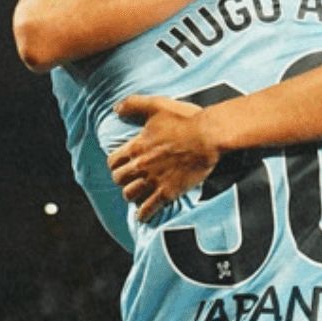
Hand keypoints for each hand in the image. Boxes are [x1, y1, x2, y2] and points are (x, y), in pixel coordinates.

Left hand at [109, 96, 217, 220]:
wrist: (208, 136)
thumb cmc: (186, 120)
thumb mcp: (157, 105)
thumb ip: (133, 104)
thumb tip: (116, 108)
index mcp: (136, 146)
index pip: (113, 161)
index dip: (115, 164)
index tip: (121, 165)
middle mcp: (141, 165)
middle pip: (119, 180)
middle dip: (122, 180)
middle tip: (130, 180)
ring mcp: (154, 180)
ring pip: (130, 195)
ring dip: (132, 195)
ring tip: (138, 195)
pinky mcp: (169, 192)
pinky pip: (149, 208)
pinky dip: (143, 214)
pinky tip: (143, 216)